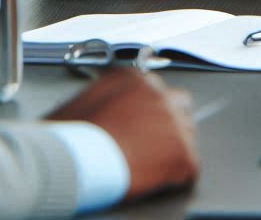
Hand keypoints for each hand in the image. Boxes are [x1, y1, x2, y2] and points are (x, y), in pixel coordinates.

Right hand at [46, 68, 197, 202]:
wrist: (74, 158)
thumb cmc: (70, 135)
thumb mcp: (85, 100)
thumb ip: (107, 96)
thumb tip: (108, 109)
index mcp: (135, 79)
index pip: (157, 91)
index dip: (150, 113)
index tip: (142, 127)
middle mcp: (159, 93)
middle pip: (179, 108)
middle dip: (169, 125)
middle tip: (151, 145)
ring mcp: (173, 122)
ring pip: (187, 136)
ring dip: (173, 150)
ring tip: (152, 166)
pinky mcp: (182, 152)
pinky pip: (190, 168)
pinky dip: (177, 177)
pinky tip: (158, 181)